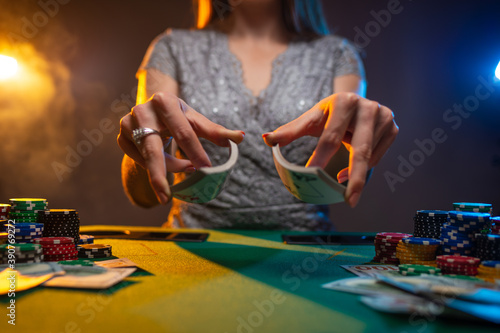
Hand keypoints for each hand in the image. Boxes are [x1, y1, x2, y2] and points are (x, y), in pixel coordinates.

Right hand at [117, 92, 244, 203]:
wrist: (153, 109)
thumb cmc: (179, 116)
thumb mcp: (196, 120)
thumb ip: (216, 131)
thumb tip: (240, 138)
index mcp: (164, 101)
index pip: (183, 132)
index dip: (196, 151)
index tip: (206, 169)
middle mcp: (142, 111)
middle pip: (153, 149)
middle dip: (161, 174)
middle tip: (167, 198)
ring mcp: (128, 125)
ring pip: (148, 158)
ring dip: (167, 168)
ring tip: (186, 167)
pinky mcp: (121, 138)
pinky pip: (139, 161)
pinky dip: (154, 166)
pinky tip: (165, 161)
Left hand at [262, 92, 398, 207]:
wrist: (353, 102)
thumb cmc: (328, 114)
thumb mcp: (311, 119)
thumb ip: (290, 130)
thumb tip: (266, 139)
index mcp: (344, 101)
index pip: (330, 136)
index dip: (321, 158)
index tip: (313, 176)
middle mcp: (367, 107)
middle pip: (360, 149)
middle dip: (355, 176)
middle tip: (349, 200)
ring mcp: (384, 117)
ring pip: (371, 155)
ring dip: (357, 173)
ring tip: (344, 184)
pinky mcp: (393, 128)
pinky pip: (380, 156)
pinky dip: (367, 168)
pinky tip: (354, 169)